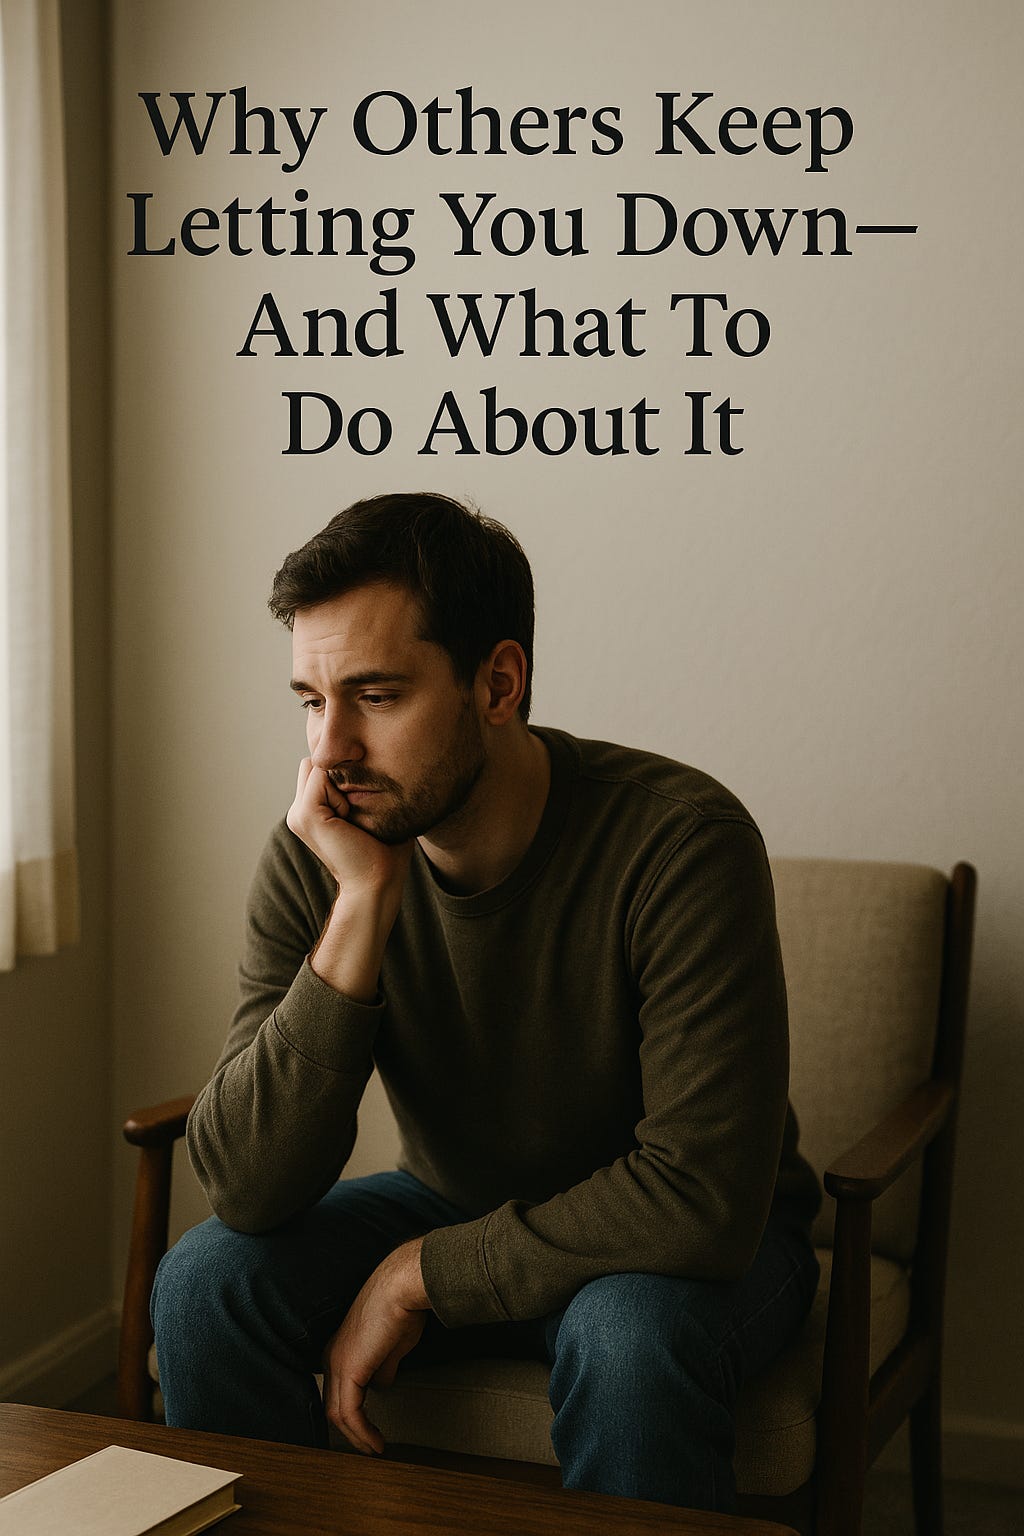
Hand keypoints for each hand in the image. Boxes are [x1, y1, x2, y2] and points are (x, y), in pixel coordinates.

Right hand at [287, 760, 413, 1000]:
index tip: (359, 805)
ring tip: (351, 817)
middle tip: (354, 811)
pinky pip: (322, 777)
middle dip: (338, 776)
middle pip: (315, 764)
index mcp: (310, 811)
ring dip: (340, 784)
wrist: (376, 882)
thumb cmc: (384, 850)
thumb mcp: (370, 811)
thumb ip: (359, 786)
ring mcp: (297, 814)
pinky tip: (348, 820)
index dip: (343, 775)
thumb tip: (376, 761)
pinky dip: (341, 793)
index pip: (320, 767)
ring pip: (317, 767)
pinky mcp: (306, 815)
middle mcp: (298, 811)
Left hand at [322, 1238, 430, 1454]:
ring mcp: (337, 1363)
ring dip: (357, 1436)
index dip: (352, 1414)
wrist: (402, 1287)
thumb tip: (382, 1384)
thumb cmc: (402, 1307)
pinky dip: (362, 1432)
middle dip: (351, 1431)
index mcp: (341, 1349)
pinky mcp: (348, 1370)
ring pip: (338, 1413)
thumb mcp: (393, 1345)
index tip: (369, 1430)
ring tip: (375, 1450)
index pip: (338, 1391)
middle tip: (370, 1447)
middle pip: (334, 1405)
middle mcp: (332, 1357)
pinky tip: (376, 1442)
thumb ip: (384, 1365)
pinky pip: (350, 1412)